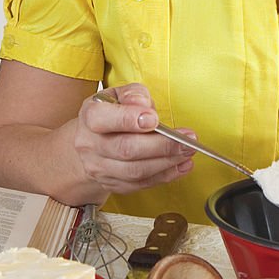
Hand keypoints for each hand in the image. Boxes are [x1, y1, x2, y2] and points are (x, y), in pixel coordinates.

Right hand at [73, 83, 195, 194]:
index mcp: (90, 116)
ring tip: (188, 151)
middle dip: (162, 145)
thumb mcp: (119, 94)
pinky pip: (141, 184)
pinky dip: (165, 175)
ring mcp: (99, 168)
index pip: (102, 119)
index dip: (128, 120)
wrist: (92, 141)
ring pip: (135, 171)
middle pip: (126, 149)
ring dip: (167, 162)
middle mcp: (90, 145)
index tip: (154, 119)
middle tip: (188, 139)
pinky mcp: (112, 184)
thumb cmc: (111, 113)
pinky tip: (181, 165)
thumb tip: (142, 103)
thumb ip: (133, 94)